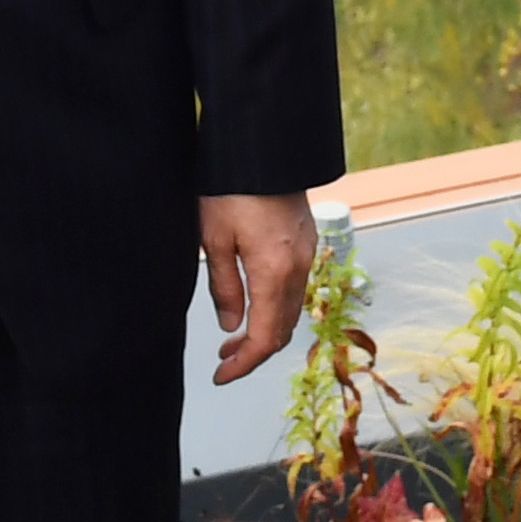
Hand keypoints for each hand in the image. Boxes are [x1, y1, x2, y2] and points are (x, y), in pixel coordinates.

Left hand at [198, 193, 317, 384]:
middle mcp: (298, 267)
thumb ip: (224, 286)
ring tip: (234, 335)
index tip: (220, 376)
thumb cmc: (231, 187)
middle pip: (284, 328)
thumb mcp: (214, 237)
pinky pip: (295, 286)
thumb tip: (231, 326)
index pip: (266, 337)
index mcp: (274, 271)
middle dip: (254, 351)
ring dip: (266, 328)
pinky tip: (255, 301)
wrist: (265, 145)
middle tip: (223, 361)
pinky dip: (276, 306)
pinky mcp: (306, 239)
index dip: (244, 364)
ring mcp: (307, 252)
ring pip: (292, 308)